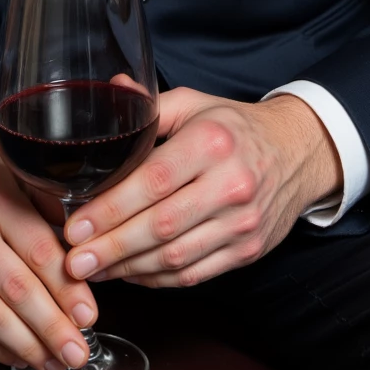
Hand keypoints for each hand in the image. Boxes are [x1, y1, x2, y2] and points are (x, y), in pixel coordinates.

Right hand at [0, 122, 97, 369]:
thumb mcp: (11, 172)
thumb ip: (47, 205)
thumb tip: (86, 246)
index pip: (38, 251)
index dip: (67, 288)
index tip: (88, 314)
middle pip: (16, 290)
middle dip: (53, 328)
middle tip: (79, 351)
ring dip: (27, 347)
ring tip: (55, 362)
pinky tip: (19, 356)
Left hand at [62, 88, 341, 288]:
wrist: (295, 153)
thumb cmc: (235, 127)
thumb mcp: (195, 103)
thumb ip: (151, 104)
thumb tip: (110, 89)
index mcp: (211, 142)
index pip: (153, 181)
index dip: (111, 208)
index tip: (75, 225)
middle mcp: (230, 184)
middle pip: (161, 226)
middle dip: (111, 247)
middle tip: (74, 260)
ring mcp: (242, 223)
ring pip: (176, 257)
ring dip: (129, 269)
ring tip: (94, 270)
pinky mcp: (247, 251)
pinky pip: (194, 274)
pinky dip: (157, 279)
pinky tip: (130, 273)